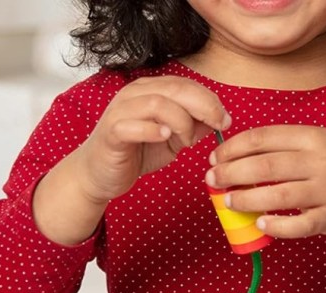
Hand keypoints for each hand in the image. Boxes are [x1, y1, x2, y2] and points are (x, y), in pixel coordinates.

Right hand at [77, 76, 230, 204]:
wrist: (100, 173)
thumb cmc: (135, 152)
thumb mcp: (172, 139)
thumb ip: (193, 126)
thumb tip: (219, 119)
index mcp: (151, 90)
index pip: (186, 85)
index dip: (210, 100)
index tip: (225, 120)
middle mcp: (135, 94)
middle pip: (176, 89)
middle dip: (204, 107)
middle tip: (219, 126)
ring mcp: (121, 111)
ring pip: (158, 103)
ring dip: (181, 122)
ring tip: (186, 140)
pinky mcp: (112, 132)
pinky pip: (133, 125)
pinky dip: (152, 130)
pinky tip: (164, 137)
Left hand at [206, 125, 325, 263]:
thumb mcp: (320, 143)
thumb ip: (286, 146)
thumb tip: (238, 156)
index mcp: (313, 137)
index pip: (263, 138)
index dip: (233, 148)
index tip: (216, 158)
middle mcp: (320, 161)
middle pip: (265, 165)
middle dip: (231, 173)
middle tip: (213, 180)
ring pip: (278, 195)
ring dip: (246, 199)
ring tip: (228, 201)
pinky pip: (299, 225)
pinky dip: (277, 225)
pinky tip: (261, 223)